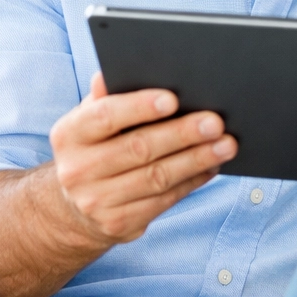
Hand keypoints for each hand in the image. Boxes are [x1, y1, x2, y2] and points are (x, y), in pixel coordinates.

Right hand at [49, 72, 236, 244]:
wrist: (73, 209)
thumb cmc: (94, 149)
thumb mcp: (88, 122)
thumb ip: (104, 97)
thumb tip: (111, 72)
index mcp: (69, 135)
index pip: (105, 116)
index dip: (139, 107)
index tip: (173, 99)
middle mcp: (78, 170)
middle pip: (138, 148)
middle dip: (182, 134)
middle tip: (215, 122)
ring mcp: (97, 201)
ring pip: (157, 178)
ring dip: (197, 160)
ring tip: (226, 145)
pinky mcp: (119, 224)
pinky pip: (164, 200)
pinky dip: (193, 181)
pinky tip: (212, 166)